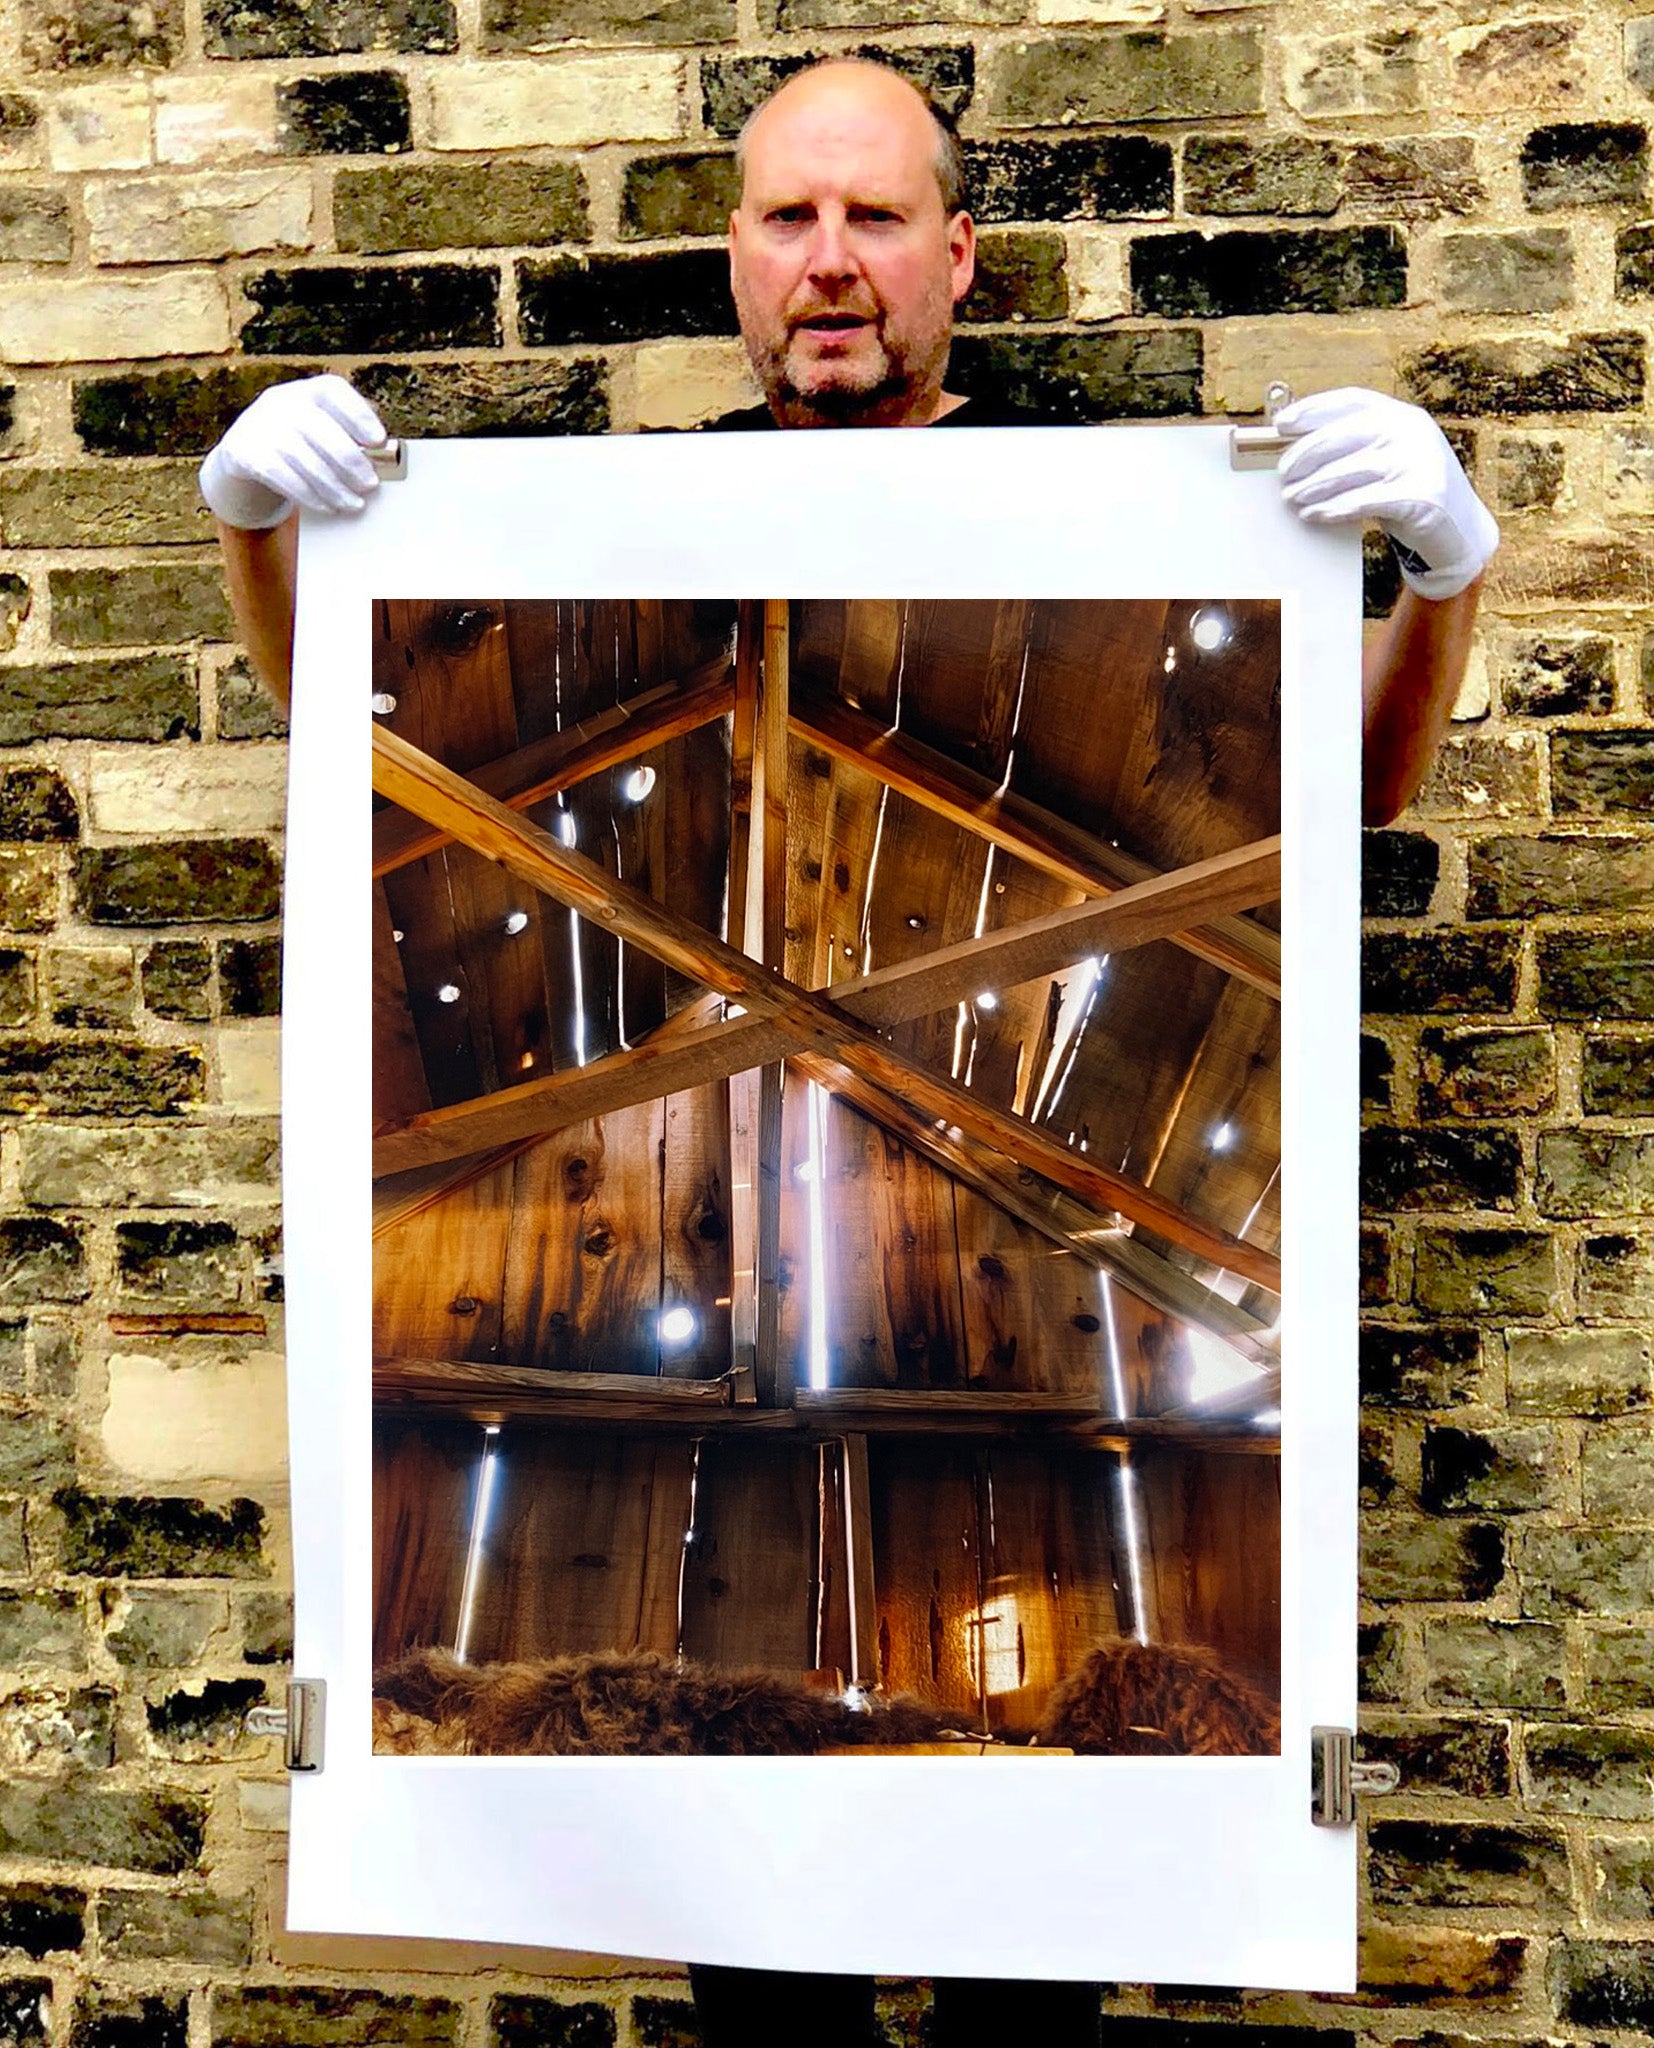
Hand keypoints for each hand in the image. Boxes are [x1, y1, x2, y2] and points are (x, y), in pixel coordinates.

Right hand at [198, 374, 387, 529]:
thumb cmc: (300, 438)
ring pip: (306, 460)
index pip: (334, 391)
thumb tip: (386, 458)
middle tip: (371, 484)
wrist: (246, 448)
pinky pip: (284, 478)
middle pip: (322, 430)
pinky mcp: (247, 451)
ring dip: (335, 488)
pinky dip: (310, 495)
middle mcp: (284, 401)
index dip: (359, 415)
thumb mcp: (322, 425)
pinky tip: (328, 506)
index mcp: (309, 390)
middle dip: (351, 461)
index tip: (379, 441)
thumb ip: (349, 434)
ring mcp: (262, 425)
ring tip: (354, 504)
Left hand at [1275, 388, 1498, 600]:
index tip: (1281, 424)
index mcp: (1402, 415)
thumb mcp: (1389, 459)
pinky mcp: (1420, 496)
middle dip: (1306, 454)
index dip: (1313, 409)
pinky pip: (1365, 500)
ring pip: (1350, 469)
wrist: (1459, 531)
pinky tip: (1315, 515)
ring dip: (1314, 486)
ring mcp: (1418, 462)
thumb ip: (1357, 447)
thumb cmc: (1410, 493)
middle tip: (1283, 474)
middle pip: (1344, 434)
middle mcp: (1411, 432)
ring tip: (1292, 499)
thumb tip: (1297, 448)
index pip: (1351, 401)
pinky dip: (1335, 508)